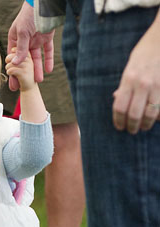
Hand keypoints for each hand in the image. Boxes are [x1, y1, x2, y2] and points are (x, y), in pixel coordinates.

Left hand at [5, 48, 35, 91]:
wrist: (29, 89)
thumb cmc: (24, 76)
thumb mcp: (22, 64)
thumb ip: (17, 57)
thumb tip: (9, 54)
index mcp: (29, 57)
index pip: (19, 49)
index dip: (13, 51)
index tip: (11, 56)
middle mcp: (29, 60)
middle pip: (15, 54)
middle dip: (8, 59)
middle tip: (8, 64)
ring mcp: (27, 66)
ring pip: (12, 62)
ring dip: (7, 67)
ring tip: (8, 70)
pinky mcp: (24, 73)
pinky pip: (12, 69)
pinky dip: (9, 71)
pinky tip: (10, 73)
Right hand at [7, 1, 54, 90]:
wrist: (43, 5)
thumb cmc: (29, 15)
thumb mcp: (22, 32)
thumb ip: (21, 49)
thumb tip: (16, 64)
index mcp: (16, 39)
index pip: (13, 58)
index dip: (13, 70)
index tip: (13, 82)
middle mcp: (25, 41)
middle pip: (24, 61)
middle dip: (24, 74)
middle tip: (22, 86)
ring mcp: (36, 40)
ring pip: (36, 58)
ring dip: (37, 69)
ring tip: (38, 80)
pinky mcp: (46, 38)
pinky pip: (47, 52)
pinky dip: (48, 60)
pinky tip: (48, 70)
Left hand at [112, 10, 159, 133]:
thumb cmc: (145, 51)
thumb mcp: (130, 66)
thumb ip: (124, 84)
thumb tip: (116, 98)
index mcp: (129, 79)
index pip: (119, 107)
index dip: (118, 121)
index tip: (119, 126)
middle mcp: (142, 84)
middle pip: (134, 115)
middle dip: (132, 127)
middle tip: (132, 130)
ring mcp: (157, 85)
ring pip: (150, 115)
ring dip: (145, 124)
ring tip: (143, 126)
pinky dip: (158, 116)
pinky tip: (156, 118)